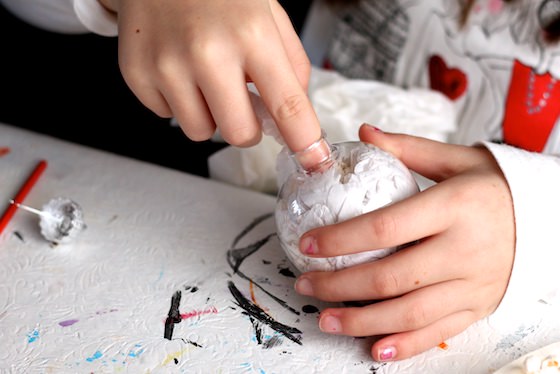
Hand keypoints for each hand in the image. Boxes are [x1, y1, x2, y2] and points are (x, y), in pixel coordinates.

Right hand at [99, 0, 321, 151]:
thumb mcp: (269, 15)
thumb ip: (291, 65)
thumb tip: (294, 118)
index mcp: (252, 35)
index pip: (287, 106)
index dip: (305, 141)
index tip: (314, 160)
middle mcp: (208, 52)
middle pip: (239, 135)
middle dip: (247, 127)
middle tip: (241, 100)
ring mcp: (167, 65)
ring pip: (200, 132)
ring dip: (210, 115)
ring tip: (204, 77)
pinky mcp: (137, 73)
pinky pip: (168, 117)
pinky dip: (178, 102)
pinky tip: (178, 68)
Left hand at [294, 124, 514, 360]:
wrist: (550, 216)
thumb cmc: (496, 186)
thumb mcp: (458, 159)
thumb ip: (408, 149)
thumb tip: (364, 134)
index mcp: (454, 207)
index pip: (386, 228)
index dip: (341, 239)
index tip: (308, 244)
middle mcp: (464, 250)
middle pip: (391, 277)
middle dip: (340, 285)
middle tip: (306, 284)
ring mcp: (473, 284)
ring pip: (409, 313)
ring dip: (361, 321)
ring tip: (326, 319)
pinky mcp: (478, 306)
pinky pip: (439, 332)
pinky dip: (405, 345)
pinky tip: (374, 349)